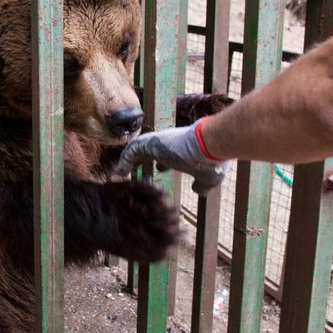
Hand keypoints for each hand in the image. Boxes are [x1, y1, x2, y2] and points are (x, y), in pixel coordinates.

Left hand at [115, 118, 230, 194]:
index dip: (162, 163)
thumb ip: (201, 184)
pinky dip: (124, 161)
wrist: (211, 146)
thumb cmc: (212, 161)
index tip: (159, 169)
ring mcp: (158, 142)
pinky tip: (119, 172)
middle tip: (132, 175)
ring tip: (120, 174)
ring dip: (128, 161)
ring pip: (137, 149)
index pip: (168, 155)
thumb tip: (198, 191)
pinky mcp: (149, 143)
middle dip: (140, 162)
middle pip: (149, 151)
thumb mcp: (208, 178)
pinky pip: (131, 151)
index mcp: (181, 150)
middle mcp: (168, 144)